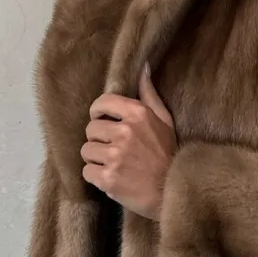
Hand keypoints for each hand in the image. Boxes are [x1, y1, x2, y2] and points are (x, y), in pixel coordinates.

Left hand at [81, 64, 175, 218]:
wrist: (171, 190)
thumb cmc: (168, 153)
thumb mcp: (164, 119)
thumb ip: (149, 94)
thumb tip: (144, 66)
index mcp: (138, 114)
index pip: (101, 103)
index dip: (98, 112)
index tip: (103, 121)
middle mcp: (125, 132)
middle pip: (91, 129)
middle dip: (99, 139)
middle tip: (113, 148)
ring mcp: (115, 155)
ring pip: (86, 150)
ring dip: (96, 158)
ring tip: (112, 164)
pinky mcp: (108, 178)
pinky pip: (87, 171)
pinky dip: (96, 176)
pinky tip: (111, 177)